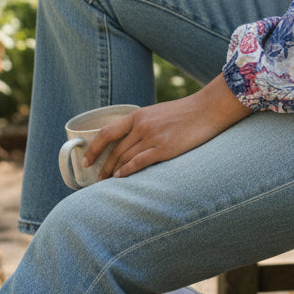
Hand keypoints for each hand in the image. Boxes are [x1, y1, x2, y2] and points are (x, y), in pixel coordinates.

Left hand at [83, 75, 249, 178]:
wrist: (208, 109)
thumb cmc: (184, 112)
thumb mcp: (157, 113)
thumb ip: (142, 124)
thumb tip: (128, 140)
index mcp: (138, 115)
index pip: (106, 133)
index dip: (93, 149)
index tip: (86, 161)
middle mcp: (142, 125)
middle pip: (115, 151)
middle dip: (103, 167)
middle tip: (97, 180)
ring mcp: (153, 137)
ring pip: (125, 159)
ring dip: (114, 173)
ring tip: (107, 183)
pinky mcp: (164, 149)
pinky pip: (139, 163)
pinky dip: (127, 172)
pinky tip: (121, 178)